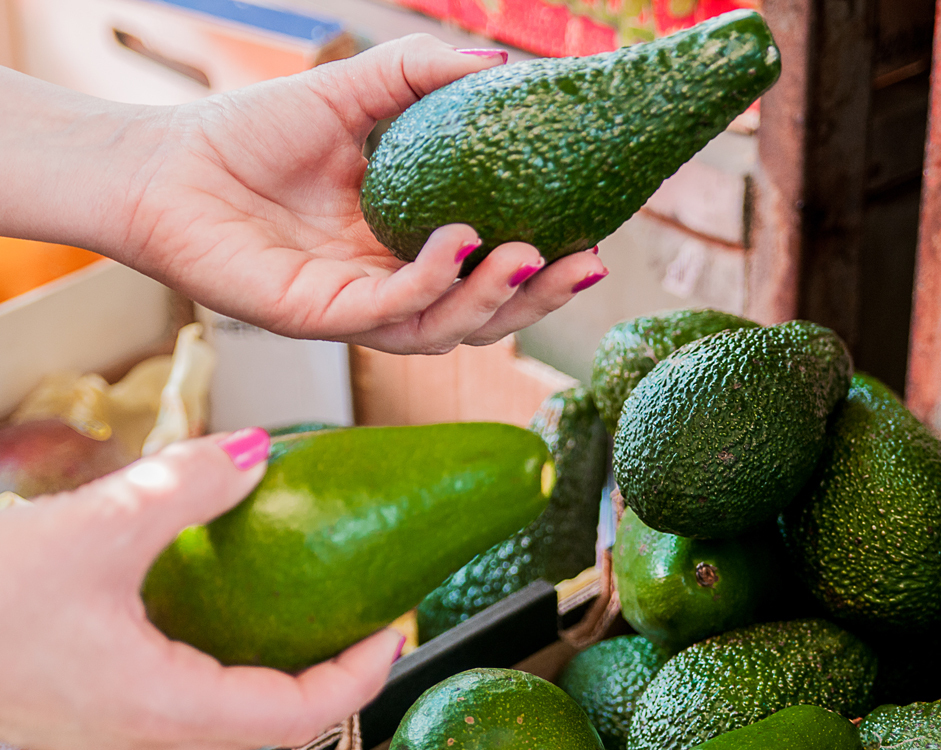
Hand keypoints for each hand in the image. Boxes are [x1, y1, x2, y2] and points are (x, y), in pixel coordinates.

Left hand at [0, 35, 605, 353]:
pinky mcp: (317, 317)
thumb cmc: (253, 133)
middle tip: (587, 262)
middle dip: (538, 298)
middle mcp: (390, 288)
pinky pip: (388, 313)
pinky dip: (430, 282)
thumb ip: (424, 75)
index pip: (491, 272)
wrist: (165, 164)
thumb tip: (505, 65)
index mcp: (408, 247)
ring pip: (444, 329)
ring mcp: (355, 309)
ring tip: (531, 256)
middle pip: (482, 314)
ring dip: (494, 299)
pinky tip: (458, 241)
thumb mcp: (356, 90)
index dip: (547, 264)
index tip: (595, 234)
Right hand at [0, 430, 402, 749]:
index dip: (360, 676)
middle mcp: (146, 734)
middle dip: (332, 676)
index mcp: (161, 710)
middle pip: (272, 726)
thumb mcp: (93, 531)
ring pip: (229, 717)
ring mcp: (121, 726)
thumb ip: (184, 488)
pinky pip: (190, 697)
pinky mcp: (99, 705)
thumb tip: (257, 455)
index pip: (296, 717)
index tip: (398, 627)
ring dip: (283, 672)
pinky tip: (226, 610)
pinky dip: (233, 661)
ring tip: (315, 613)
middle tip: (367, 619)